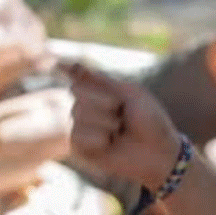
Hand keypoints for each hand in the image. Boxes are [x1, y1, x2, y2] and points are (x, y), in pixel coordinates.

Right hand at [64, 62, 181, 190]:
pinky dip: (99, 138)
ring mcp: (82, 126)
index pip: (79, 76)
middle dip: (104, 100)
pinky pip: (77, 135)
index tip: (57, 64)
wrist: (158, 151)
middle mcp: (87, 107)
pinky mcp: (81, 147)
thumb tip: (70, 64)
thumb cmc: (149, 120)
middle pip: (76, 91)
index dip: (70, 69)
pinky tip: (110, 144)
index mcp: (101, 92)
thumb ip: (101, 81)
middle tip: (122, 112)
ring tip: (119, 130)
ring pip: (77, 113)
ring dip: (105, 121)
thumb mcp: (130, 94)